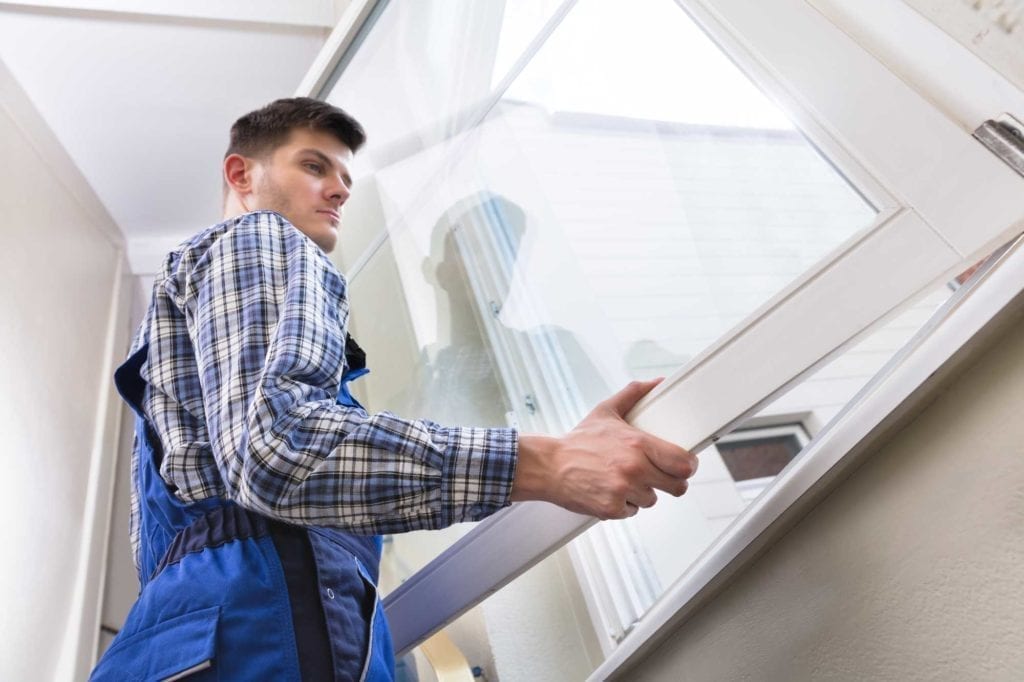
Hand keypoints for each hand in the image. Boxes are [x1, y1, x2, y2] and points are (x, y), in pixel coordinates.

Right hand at [511, 379, 696, 519]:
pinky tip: (610, 490)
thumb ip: (633, 395)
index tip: (684, 465)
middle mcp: (634, 468)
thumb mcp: (606, 412)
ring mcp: (624, 490)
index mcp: (638, 444)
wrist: (549, 465)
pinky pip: (632, 511)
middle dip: (670, 482)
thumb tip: (655, 383)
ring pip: (652, 499)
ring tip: (623, 479)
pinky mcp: (612, 508)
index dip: (688, 466)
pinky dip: (624, 505)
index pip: (683, 462)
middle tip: (659, 476)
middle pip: (677, 487)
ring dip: (642, 493)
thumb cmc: (578, 441)